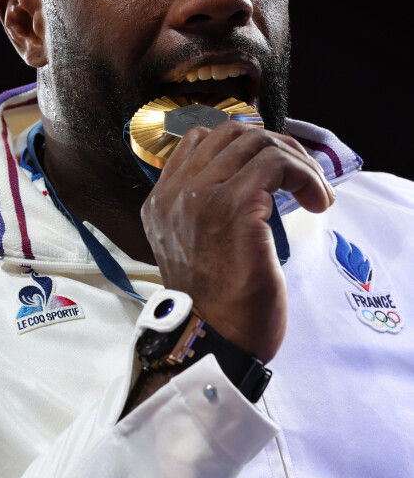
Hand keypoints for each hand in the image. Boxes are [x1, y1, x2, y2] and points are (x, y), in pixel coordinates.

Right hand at [141, 121, 334, 362]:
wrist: (212, 343)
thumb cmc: (214, 307)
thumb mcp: (194, 250)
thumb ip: (203, 213)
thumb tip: (251, 184)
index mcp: (161, 203)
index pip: (198, 140)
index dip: (245, 146)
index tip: (274, 171)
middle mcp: (174, 194)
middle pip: (232, 134)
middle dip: (276, 147)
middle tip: (302, 177)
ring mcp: (200, 197)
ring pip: (257, 143)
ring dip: (297, 162)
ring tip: (315, 192)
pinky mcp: (233, 207)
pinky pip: (276, 163)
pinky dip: (305, 176)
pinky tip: (317, 203)